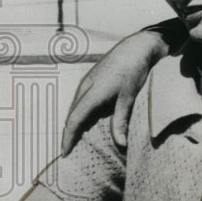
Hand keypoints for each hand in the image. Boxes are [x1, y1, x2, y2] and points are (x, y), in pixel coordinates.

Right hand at [62, 31, 167, 153]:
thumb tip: (120, 144)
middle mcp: (85, 87)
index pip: (74, 120)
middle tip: (69, 151)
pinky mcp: (92, 79)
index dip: (68, 138)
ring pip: (75, 107)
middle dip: (69, 133)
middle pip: (71, 115)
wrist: (136, 47)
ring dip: (74, 123)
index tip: (64, 153)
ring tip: (75, 139)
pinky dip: (81, 113)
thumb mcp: (128, 98)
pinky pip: (81, 100)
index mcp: (91, 93)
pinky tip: (87, 120)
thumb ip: (121, 121)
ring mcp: (87, 82)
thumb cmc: (133, 70)